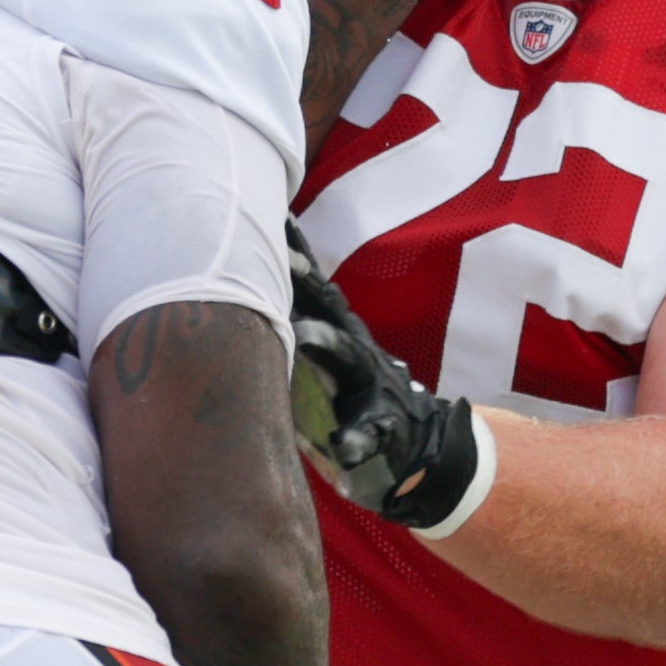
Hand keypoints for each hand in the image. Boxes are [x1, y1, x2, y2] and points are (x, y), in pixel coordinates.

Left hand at [287, 223, 484, 529]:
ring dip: (327, 344)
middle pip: (331, 311)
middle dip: (307, 284)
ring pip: (350, 360)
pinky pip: (369, 434)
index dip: (298, 256)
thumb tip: (247, 300)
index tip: (277, 220)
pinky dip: (355, 438)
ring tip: (302, 334)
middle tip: (283, 257)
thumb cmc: (354, 400)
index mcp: (341, 337)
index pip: (316, 290)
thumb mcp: (326, 364)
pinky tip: (343, 445)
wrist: (419, 445)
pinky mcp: (382, 431)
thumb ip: (296, 333)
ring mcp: (373, 389)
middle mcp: (358, 354)